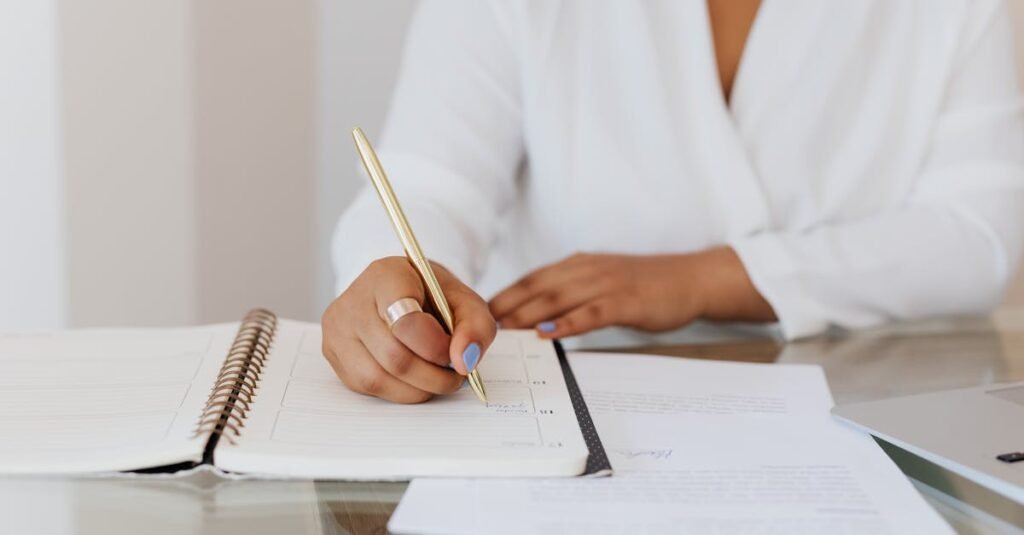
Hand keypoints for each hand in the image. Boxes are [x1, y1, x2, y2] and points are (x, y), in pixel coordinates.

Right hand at [321, 257, 496, 402]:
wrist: (401, 292)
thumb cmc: (432, 297)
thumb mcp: (464, 301)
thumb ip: (476, 326)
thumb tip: (466, 361)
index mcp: (386, 275)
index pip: (406, 321)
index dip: (436, 348)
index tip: (454, 354)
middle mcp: (353, 300)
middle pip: (394, 357)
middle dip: (432, 376)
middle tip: (454, 376)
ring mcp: (337, 328)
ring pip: (377, 378)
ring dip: (417, 390)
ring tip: (436, 379)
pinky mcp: (333, 352)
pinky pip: (365, 387)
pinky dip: (398, 392)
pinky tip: (413, 379)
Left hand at [489, 248, 775, 337]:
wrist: (690, 279)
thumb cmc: (644, 286)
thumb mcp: (601, 282)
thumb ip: (571, 293)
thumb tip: (536, 316)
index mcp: (578, 265)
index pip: (531, 278)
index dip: (504, 295)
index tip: (478, 312)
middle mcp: (587, 270)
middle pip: (537, 287)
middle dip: (506, 306)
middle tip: (479, 326)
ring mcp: (606, 284)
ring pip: (558, 298)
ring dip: (527, 314)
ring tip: (502, 330)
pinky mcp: (626, 302)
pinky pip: (592, 312)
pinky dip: (568, 323)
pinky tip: (548, 334)